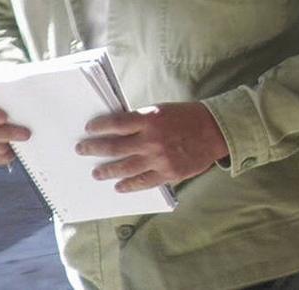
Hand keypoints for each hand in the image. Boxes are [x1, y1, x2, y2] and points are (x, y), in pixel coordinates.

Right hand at [0, 95, 30, 165]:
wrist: (6, 112)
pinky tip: (12, 155)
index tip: (4, 117)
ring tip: (20, 145)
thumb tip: (43, 83)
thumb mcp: (14, 91)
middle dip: (4, 134)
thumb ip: (22, 90)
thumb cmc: (10, 98)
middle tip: (26, 134)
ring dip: (2, 147)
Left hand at [76, 102, 228, 192]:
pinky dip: (129, 185)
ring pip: (124, 168)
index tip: (89, 129)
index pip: (116, 123)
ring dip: (107, 171)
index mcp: (150, 118)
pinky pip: (143, 182)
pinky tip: (119, 186)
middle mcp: (151, 139)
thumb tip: (118, 130)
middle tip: (82, 150)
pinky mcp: (168, 173)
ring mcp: (159, 159)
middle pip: (114, 147)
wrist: (216, 131)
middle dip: (94, 149)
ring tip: (97, 173)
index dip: (99, 127)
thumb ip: (142, 121)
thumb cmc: (189, 117)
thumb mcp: (163, 110)